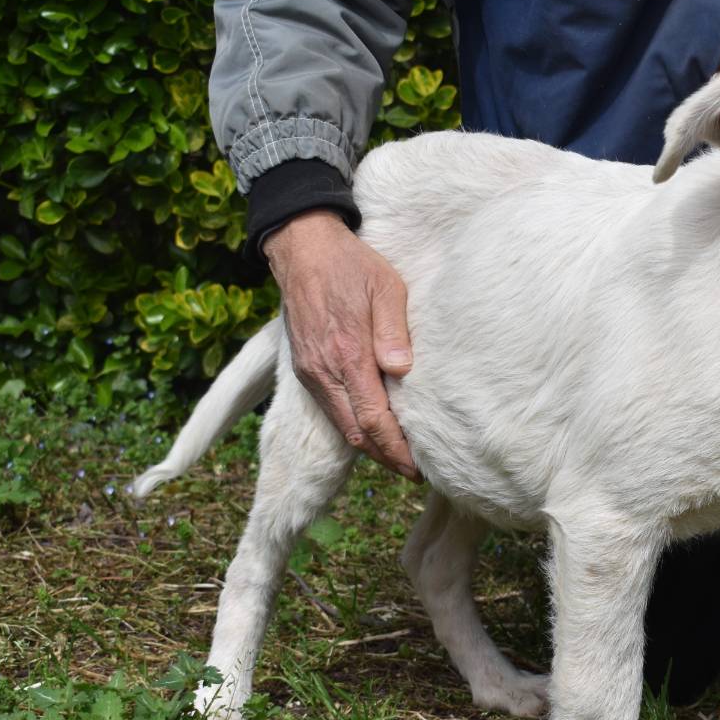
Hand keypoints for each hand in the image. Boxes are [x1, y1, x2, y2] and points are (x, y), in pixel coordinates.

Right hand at [263, 210, 419, 479]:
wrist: (302, 247)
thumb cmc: (352, 264)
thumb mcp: (385, 287)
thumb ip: (393, 331)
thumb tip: (401, 370)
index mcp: (348, 354)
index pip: (374, 419)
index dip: (396, 449)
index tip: (417, 467)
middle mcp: (324, 371)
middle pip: (357, 433)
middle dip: (386, 457)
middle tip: (415, 472)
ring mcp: (311, 372)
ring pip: (342, 425)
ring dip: (370, 446)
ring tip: (399, 457)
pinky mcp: (305, 368)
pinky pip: (331, 409)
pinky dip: (353, 426)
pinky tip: (374, 429)